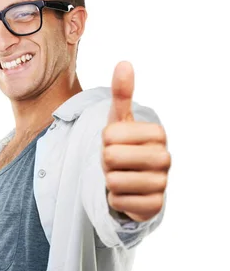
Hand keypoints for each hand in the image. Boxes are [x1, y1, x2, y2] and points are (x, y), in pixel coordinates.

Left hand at [101, 61, 171, 222]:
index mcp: (157, 133)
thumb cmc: (124, 147)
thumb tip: (124, 63)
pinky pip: (117, 200)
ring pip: (112, 181)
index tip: (117, 144)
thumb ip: (121, 94)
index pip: (109, 135)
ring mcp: (162, 183)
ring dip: (110, 181)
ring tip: (122, 176)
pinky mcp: (154, 206)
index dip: (105, 141)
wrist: (133, 182)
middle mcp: (165, 157)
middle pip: (110, 157)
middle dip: (106, 162)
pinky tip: (127, 193)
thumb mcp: (119, 121)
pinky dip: (115, 198)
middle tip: (117, 163)